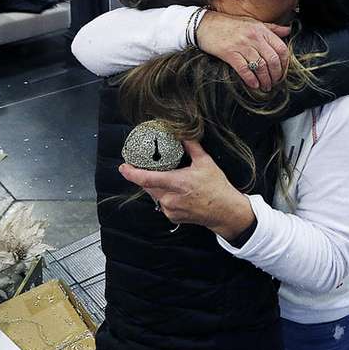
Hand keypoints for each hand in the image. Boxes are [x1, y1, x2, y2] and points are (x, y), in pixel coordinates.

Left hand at [119, 140, 254, 238]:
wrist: (224, 211)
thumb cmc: (216, 187)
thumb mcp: (205, 163)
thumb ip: (191, 146)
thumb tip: (182, 133)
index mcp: (177, 183)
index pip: (147, 179)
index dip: (132, 173)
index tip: (124, 167)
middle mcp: (170, 198)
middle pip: (147, 186)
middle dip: (143, 176)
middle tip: (141, 167)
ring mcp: (170, 209)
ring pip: (154, 194)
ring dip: (154, 185)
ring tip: (162, 177)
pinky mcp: (172, 216)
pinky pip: (161, 203)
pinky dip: (163, 195)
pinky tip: (172, 190)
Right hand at [196, 11, 291, 90]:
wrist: (205, 25)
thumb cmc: (229, 24)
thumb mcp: (252, 22)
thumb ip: (271, 28)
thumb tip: (288, 30)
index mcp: (261, 30)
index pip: (281, 48)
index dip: (285, 64)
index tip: (282, 72)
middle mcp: (253, 37)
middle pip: (272, 60)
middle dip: (276, 75)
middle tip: (275, 82)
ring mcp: (241, 45)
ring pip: (260, 67)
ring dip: (265, 80)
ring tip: (265, 86)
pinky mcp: (229, 53)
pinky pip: (244, 70)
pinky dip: (251, 80)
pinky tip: (254, 85)